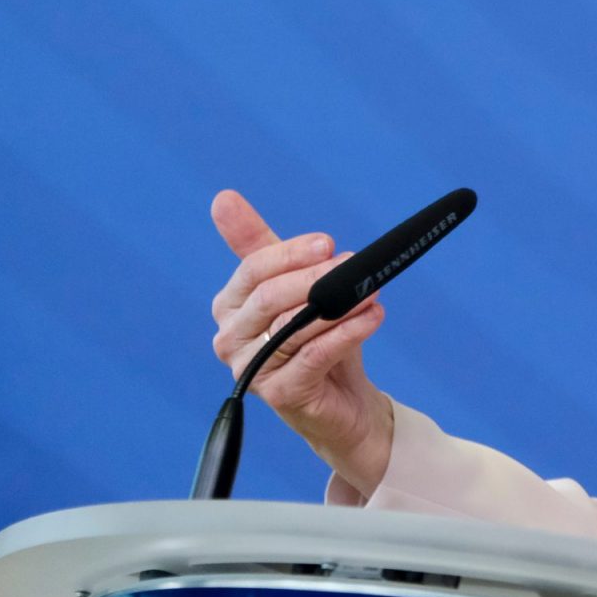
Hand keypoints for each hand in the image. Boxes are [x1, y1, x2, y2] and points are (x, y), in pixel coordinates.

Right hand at [208, 189, 393, 495]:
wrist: (343, 398)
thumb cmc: (317, 336)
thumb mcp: (295, 286)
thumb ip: (262, 246)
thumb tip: (223, 198)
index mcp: (229, 307)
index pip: (252, 271)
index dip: (289, 254)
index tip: (327, 243)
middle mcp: (230, 339)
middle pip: (268, 298)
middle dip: (314, 277)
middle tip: (354, 263)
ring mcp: (252, 370)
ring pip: (293, 327)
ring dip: (339, 304)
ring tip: (373, 291)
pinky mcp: (280, 394)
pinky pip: (314, 355)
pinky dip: (347, 332)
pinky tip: (373, 317)